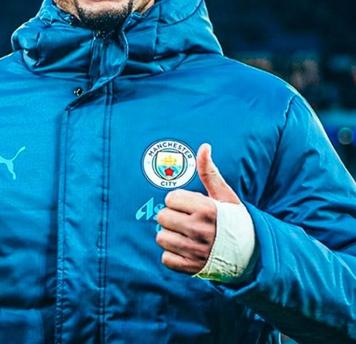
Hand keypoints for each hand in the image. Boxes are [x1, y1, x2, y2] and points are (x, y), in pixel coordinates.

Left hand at [155, 143, 240, 273]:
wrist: (253, 254)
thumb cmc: (235, 220)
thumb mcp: (225, 195)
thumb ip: (209, 172)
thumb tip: (204, 146)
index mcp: (206, 209)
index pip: (170, 199)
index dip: (178, 201)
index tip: (189, 206)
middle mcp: (199, 229)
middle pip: (162, 217)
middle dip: (172, 217)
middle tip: (186, 220)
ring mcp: (195, 250)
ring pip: (161, 238)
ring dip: (170, 236)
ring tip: (185, 235)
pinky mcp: (192, 268)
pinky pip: (166, 258)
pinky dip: (172, 255)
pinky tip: (185, 250)